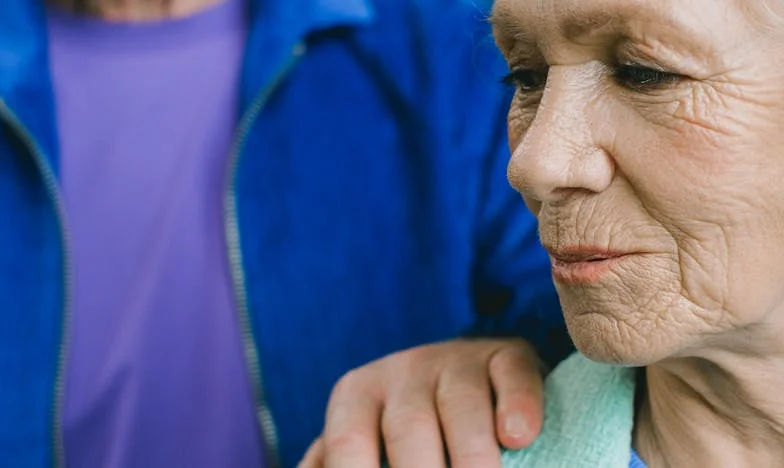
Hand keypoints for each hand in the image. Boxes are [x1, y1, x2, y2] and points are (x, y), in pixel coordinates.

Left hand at [298, 338, 544, 467]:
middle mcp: (402, 371)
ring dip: (473, 458)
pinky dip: (518, 404)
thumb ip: (333, 462)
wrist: (462, 371)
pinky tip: (517, 437)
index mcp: (357, 395)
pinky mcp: (506, 354)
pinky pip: (512, 373)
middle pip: (409, 428)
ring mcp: (457, 359)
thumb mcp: (361, 440)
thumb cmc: (400, 425)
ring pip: (462, 404)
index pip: (349, 443)